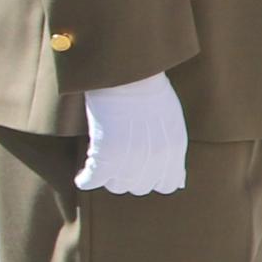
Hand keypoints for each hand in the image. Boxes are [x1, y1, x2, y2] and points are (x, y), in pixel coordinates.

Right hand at [72, 73, 185, 197]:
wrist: (128, 75)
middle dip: (130, 176)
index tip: (142, 169)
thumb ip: (174, 153)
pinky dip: (85, 179)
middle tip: (119, 158)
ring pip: (117, 186)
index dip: (154, 179)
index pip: (168, 185)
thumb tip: (179, 184)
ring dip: (109, 177)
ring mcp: (131, 161)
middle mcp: (155, 161)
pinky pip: (92, 181)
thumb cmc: (149, 91)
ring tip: (103, 160)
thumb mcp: (172, 123)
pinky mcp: (105, 157)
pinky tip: (83, 175)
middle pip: (140, 187)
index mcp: (174, 151)